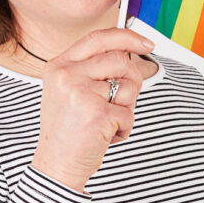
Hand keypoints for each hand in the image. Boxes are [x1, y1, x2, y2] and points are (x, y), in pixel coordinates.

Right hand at [31, 27, 154, 191]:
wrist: (56, 164)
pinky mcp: (98, 114)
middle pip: (120, 59)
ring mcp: (81, 93)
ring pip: (128, 86)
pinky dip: (124, 128)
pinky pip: (129, 114)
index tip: (147, 43)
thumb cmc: (68, 130)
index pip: (98, 38)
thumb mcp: (69, 91)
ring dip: (126, 107)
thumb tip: (128, 51)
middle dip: (131, 80)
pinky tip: (105, 136)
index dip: (127, 37)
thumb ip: (92, 69)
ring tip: (106, 121)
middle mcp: (67, 75)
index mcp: (59, 66)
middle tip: (122, 101)